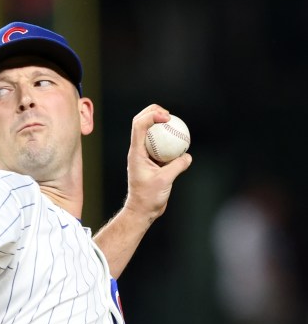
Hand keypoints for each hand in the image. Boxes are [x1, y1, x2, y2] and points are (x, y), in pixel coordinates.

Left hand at [123, 104, 191, 227]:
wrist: (142, 210)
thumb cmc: (148, 198)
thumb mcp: (165, 181)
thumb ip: (177, 166)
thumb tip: (187, 155)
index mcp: (136, 153)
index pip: (139, 125)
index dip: (152, 115)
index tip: (167, 117)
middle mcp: (138, 151)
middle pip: (141, 122)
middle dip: (153, 112)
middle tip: (169, 115)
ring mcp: (144, 155)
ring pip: (149, 132)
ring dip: (160, 123)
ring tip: (174, 122)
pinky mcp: (152, 161)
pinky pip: (160, 145)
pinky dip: (168, 140)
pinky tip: (180, 140)